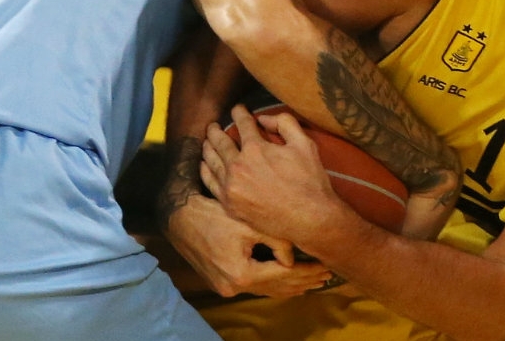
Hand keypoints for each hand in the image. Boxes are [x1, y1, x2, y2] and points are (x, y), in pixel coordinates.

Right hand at [166, 191, 331, 296]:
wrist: (178, 218)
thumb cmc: (212, 214)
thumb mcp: (246, 222)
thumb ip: (274, 240)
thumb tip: (293, 257)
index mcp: (241, 274)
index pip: (283, 276)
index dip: (306, 271)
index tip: (325, 265)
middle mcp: (234, 287)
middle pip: (277, 289)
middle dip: (303, 282)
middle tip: (326, 275)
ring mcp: (227, 288)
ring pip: (267, 291)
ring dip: (290, 286)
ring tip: (313, 280)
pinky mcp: (223, 283)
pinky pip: (256, 287)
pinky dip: (274, 285)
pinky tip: (288, 282)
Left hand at [202, 105, 348, 244]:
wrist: (309, 220)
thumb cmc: (309, 182)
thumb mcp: (305, 144)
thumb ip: (285, 123)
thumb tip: (263, 119)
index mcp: (256, 149)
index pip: (242, 123)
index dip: (239, 112)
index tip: (238, 109)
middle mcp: (238, 166)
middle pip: (219, 141)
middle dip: (216, 130)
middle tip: (213, 125)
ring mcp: (231, 187)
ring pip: (211, 161)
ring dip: (208, 147)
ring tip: (207, 141)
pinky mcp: (230, 205)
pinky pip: (210, 183)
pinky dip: (205, 171)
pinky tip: (205, 164)